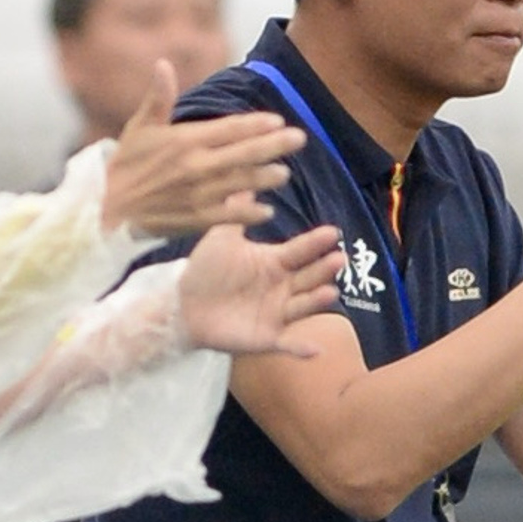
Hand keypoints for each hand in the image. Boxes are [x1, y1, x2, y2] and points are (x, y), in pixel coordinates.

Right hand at [101, 74, 300, 238]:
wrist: (106, 210)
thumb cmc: (125, 167)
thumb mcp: (139, 128)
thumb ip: (158, 98)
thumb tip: (162, 64)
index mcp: (184, 140)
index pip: (229, 129)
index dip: (256, 125)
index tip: (278, 121)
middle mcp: (195, 166)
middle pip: (243, 154)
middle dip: (274, 146)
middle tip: (300, 139)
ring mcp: (197, 194)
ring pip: (241, 183)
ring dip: (265, 178)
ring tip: (284, 173)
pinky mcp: (195, 219)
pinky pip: (229, 215)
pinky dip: (248, 213)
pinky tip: (266, 211)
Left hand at [176, 222, 346, 355]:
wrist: (183, 305)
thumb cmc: (205, 269)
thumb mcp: (222, 236)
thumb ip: (237, 208)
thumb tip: (246, 171)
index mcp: (273, 262)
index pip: (299, 251)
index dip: (315, 243)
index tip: (333, 232)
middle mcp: (281, 287)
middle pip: (308, 277)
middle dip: (324, 269)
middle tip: (339, 259)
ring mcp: (276, 313)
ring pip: (302, 306)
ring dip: (317, 301)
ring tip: (330, 292)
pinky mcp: (266, 338)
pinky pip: (287, 344)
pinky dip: (300, 348)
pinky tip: (314, 350)